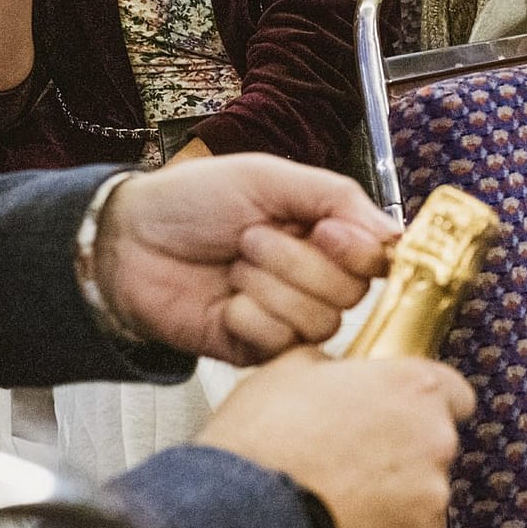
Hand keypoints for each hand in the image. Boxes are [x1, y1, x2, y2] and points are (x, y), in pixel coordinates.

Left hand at [93, 155, 400, 365]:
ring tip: (233, 265)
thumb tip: (396, 233)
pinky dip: (248, 315)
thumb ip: (337, 197)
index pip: (379, 257)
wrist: (130, 240)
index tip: (325, 231)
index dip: (358, 250)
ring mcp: (287, 318)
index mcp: (324, 235)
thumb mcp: (269, 177)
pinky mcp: (257, 350)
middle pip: (350, 292)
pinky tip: (224, 301)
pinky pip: (278, 342)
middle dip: (295, 261)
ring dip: (267, 285)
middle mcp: (314, 279)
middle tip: (251, 238)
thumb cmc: (193, 201)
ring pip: (318, 320)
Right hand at [196, 348, 471, 527]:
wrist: (246, 518)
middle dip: (401, 451)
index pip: (454, 392)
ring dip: (392, 496)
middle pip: (434, 444)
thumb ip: (333, 366)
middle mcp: (434, 440)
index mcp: (412, 388)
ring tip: (339, 497)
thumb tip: (335, 372)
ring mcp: (430, 497)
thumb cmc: (264, 443)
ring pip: (422, 494)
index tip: (401, 412)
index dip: (422, 403)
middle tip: (352, 458)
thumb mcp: (289, 369)